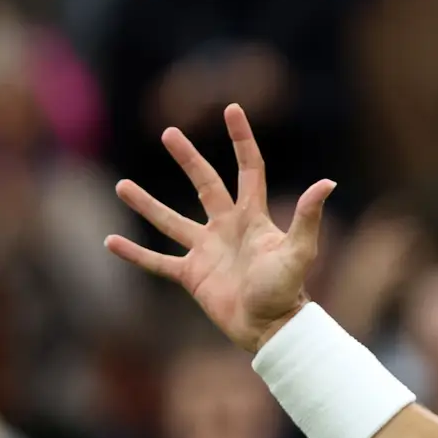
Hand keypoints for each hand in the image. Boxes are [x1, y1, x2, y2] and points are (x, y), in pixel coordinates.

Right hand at [106, 105, 334, 352]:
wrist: (271, 328)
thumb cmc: (288, 291)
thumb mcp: (300, 251)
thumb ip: (307, 217)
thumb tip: (327, 183)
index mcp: (253, 217)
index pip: (248, 169)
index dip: (241, 139)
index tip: (233, 109)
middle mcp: (227, 228)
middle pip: (204, 184)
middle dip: (188, 158)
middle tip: (169, 133)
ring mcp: (206, 251)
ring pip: (170, 220)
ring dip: (147, 204)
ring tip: (122, 186)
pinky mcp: (191, 275)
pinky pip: (157, 261)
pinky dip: (135, 254)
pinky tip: (110, 242)